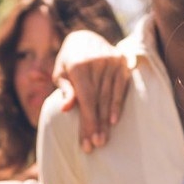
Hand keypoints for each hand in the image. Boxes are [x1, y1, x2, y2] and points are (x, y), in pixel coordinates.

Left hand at [56, 33, 130, 150]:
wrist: (85, 38)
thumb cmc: (68, 62)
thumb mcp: (60, 73)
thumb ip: (65, 90)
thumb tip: (66, 109)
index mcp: (79, 65)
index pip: (85, 99)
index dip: (87, 121)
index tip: (86, 141)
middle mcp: (97, 62)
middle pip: (98, 101)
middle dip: (96, 125)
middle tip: (96, 145)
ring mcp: (112, 62)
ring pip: (109, 97)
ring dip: (106, 121)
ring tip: (103, 139)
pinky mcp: (122, 62)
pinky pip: (121, 88)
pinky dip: (117, 105)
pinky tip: (113, 121)